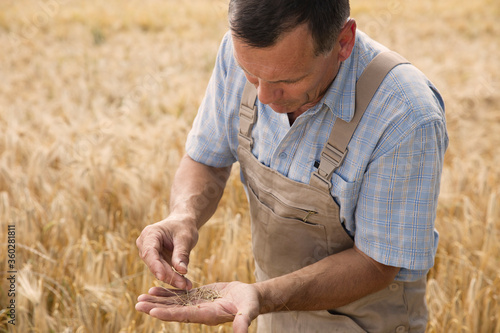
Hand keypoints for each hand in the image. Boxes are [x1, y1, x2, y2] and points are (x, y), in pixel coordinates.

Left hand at [135, 282, 260, 332]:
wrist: (251, 297)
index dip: (169, 314)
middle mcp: (199, 312)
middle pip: (174, 311)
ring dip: (157, 300)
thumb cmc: (251, 303)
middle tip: (138, 304)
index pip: (185, 316)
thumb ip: (243, 321)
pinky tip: (154, 290)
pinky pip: (179, 296)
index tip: (154, 311)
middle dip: (156, 308)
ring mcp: (197, 305)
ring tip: (141, 298)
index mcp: (208, 315)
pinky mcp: (198, 297)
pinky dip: (167, 293)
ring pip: (173, 304)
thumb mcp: (249, 310)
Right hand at [136, 216, 198, 288]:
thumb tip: (182, 271)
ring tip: (187, 285)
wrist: (183, 224)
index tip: (162, 277)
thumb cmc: (183, 227)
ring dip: (173, 279)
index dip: (155, 265)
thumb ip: (182, 253)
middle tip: (184, 285)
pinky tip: (185, 283)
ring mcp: (149, 254)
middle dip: (169, 275)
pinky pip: (164, 272)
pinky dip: (174, 277)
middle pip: (154, 264)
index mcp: (149, 234)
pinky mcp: (156, 262)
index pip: (149, 252)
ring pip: (159, 270)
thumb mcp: (185, 237)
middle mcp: (145, 245)